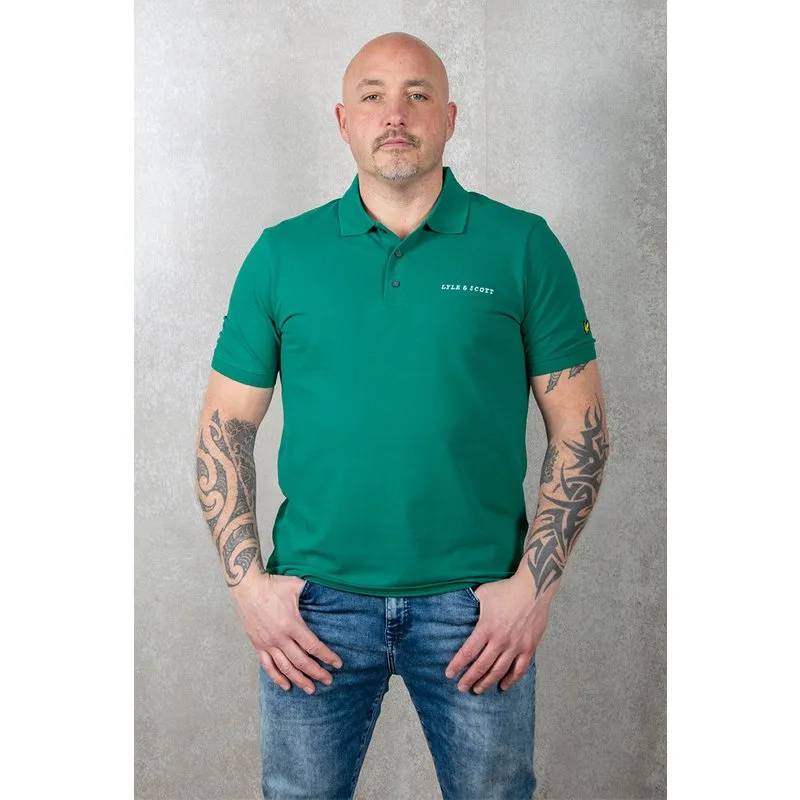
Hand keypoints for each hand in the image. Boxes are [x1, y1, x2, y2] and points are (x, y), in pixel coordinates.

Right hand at [229, 572, 342, 693]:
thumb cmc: (273, 585)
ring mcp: (268, 643)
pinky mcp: (258, 645)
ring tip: (311, 689)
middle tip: (328, 681)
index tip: (337, 664)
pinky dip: (277, 678)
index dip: (327, 657)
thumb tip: (327, 593)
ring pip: (286, 668)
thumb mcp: (296, 586)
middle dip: (317, 673)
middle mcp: (280, 638)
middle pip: (302, 661)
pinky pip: (268, 666)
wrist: (247, 587)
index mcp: (292, 624)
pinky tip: (286, 686)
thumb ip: (312, 592)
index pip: (313, 646)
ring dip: (299, 680)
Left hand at [444, 574, 551, 692]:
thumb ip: (472, 604)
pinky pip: (519, 669)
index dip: (457, 665)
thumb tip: (460, 607)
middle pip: (481, 666)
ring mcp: (515, 646)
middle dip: (469, 679)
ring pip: (498, 671)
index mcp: (486, 628)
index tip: (449, 674)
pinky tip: (503, 686)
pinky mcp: (529, 648)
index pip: (467, 652)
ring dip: (486, 682)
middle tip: (461, 687)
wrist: (533, 588)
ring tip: (477, 690)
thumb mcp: (483, 594)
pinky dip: (510, 680)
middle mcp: (500, 640)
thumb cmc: (506, 589)